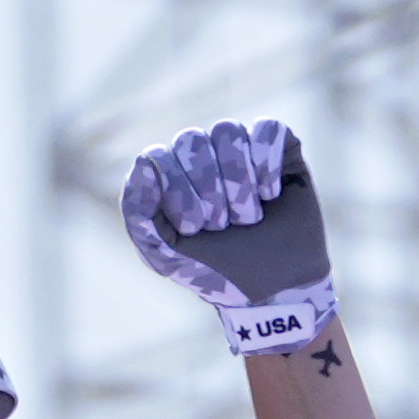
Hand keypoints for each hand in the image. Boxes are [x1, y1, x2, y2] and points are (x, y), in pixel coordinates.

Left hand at [121, 117, 338, 352]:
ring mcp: (240, 147)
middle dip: (208, 190)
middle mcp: (203, 154)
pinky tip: (270, 195)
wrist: (274, 289)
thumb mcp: (165, 255)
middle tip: (223, 225)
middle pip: (191, 140)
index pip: (158, 157)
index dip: (177, 191)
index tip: (194, 227)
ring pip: (227, 131)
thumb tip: (143, 165)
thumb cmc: (217, 270)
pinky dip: (267, 164)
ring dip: (239, 182)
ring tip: (249, 217)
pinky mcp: (280, 146)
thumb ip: (138, 215)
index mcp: (170, 175)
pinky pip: (267, 129)